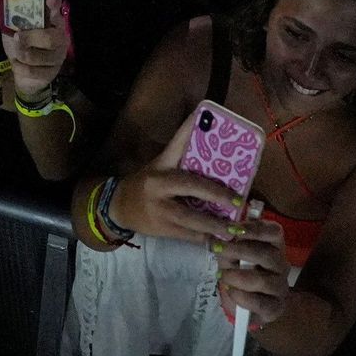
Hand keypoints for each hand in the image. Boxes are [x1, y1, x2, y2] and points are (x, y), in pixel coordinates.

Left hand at [0, 0, 69, 100]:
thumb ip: (2, 17)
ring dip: (24, 55)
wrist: (24, 72)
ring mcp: (57, 56)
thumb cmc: (21, 44)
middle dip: (32, 37)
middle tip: (17, 36)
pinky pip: (35, 71)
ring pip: (43, 56)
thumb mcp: (12, 29)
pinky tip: (17, 64)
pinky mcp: (52, 72)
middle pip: (52, 37)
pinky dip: (21, 68)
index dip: (54, 3)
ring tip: (16, 53)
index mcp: (51, 21)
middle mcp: (59, 37)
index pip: (56, 9)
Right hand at [101, 109, 251, 242]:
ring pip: (189, 217)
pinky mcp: (161, 228)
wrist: (118, 207)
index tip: (206, 113)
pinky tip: (220, 242)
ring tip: (234, 230)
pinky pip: (187, 235)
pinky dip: (205, 239)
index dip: (189, 128)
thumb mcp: (161, 166)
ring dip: (214, 225)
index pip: (177, 142)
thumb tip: (218, 154)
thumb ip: (183, 161)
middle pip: (189, 185)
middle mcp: (159, 183)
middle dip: (215, 194)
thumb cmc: (147, 183)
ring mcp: (159, 208)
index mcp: (162, 163)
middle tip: (237, 201)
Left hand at [215, 212, 291, 331]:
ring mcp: (281, 287)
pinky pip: (261, 303)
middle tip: (218, 249)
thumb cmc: (240, 273)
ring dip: (238, 277)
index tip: (232, 229)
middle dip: (240, 251)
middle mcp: (282, 265)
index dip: (255, 228)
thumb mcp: (232, 256)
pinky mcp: (276, 308)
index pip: (274, 232)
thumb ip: (229, 246)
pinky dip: (242, 297)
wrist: (247, 305)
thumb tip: (218, 236)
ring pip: (263, 281)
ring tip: (221, 275)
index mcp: (275, 246)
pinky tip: (230, 291)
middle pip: (268, 255)